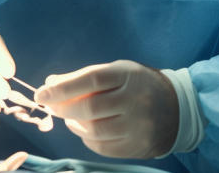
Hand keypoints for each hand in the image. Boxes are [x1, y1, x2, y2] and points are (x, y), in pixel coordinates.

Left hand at [34, 60, 179, 158]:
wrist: (177, 108)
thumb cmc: (137, 85)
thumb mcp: (116, 72)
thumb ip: (85, 77)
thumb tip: (50, 84)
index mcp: (128, 75)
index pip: (91, 80)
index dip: (63, 87)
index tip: (41, 93)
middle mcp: (135, 100)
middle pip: (90, 108)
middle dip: (63, 108)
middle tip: (50, 106)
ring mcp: (138, 126)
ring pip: (94, 130)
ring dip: (73, 124)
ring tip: (69, 117)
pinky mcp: (138, 146)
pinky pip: (102, 147)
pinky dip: (87, 138)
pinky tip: (85, 129)